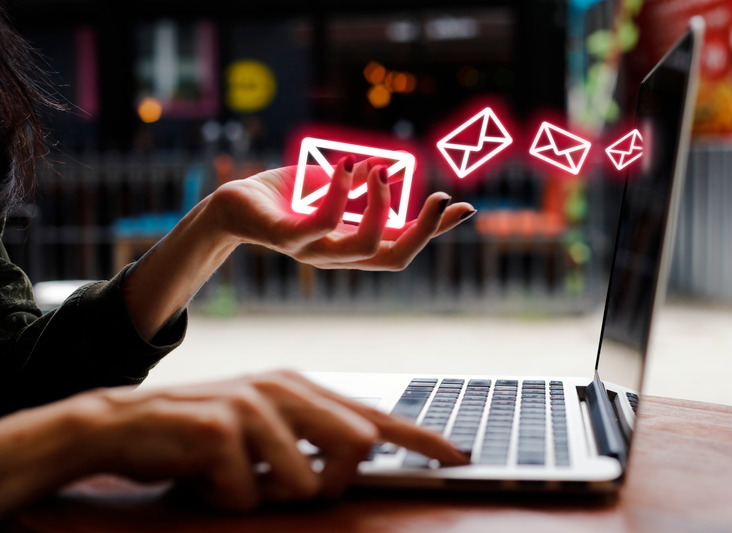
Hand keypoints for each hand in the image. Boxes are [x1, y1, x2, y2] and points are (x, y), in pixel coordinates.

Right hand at [85, 370, 467, 510]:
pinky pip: (248, 495)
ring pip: (303, 483)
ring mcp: (252, 405)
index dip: (419, 437)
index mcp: (300, 387)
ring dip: (266, 495)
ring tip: (232, 475)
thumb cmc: (202, 433)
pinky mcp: (219, 428)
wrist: (123, 423)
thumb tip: (363, 451)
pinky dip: (226, 499)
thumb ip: (311, 435)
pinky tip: (204, 477)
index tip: (457, 454)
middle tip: (279, 482)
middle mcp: (284, 388)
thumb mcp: (264, 426)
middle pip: (355, 448)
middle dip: (327, 482)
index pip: (374, 416)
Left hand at [210, 157, 475, 269]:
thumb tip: (396, 173)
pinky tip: (346, 165)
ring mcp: (312, 251)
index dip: (436, 232)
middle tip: (437, 196)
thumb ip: (369, 189)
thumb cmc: (288, 198)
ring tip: (377, 170)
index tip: (463, 207)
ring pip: (365, 246)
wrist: (233, 205)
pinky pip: (322, 223)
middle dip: (425, 230)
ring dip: (381, 206)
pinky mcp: (285, 238)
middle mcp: (337, 255)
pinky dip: (342, 192)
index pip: (403, 248)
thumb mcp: (339, 190)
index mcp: (352, 245)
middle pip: (395, 258)